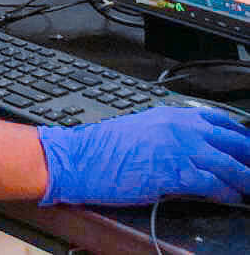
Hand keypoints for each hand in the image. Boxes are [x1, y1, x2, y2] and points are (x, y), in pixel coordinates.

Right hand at [38, 107, 249, 205]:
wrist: (79, 158)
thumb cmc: (104, 148)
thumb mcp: (142, 130)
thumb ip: (170, 135)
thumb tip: (192, 150)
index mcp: (172, 114)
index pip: (220, 120)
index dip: (240, 135)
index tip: (246, 146)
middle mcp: (180, 127)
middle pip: (233, 140)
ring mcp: (179, 149)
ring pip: (230, 164)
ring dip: (246, 178)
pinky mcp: (174, 173)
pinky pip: (213, 184)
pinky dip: (226, 193)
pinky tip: (230, 198)